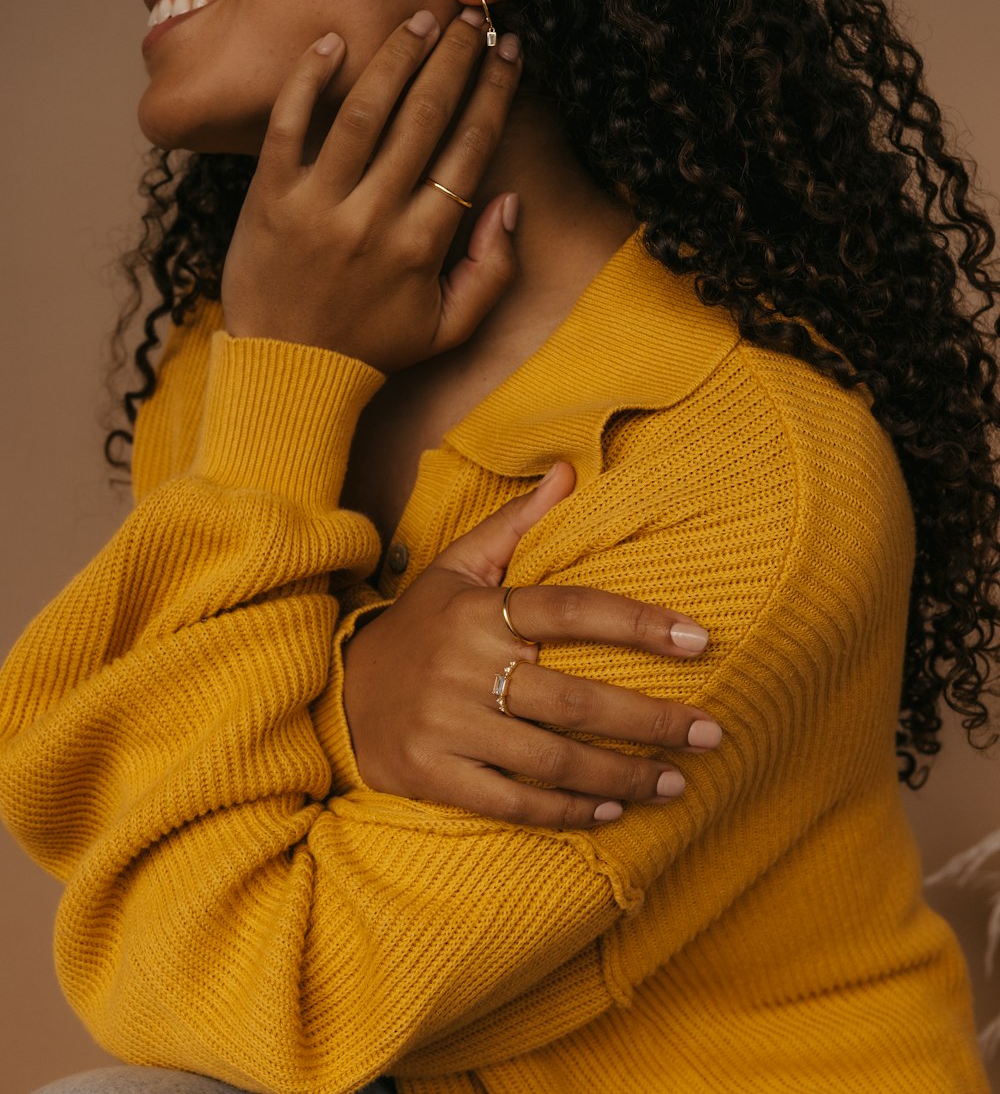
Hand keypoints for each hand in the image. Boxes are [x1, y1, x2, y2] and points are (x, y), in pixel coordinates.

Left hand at [221, 8, 522, 370]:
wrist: (286, 373)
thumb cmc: (372, 346)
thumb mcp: (449, 328)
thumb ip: (492, 270)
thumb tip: (510, 202)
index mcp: (423, 244)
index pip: (469, 148)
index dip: (494, 91)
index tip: (508, 51)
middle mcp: (375, 217)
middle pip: (424, 116)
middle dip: (454, 57)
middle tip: (471, 16)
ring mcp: (319, 204)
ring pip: (364, 111)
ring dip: (396, 56)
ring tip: (421, 18)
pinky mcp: (270, 198)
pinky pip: (289, 125)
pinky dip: (308, 80)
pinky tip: (331, 42)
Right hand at [343, 462, 721, 828]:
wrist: (340, 694)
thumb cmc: (419, 626)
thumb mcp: (457, 566)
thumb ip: (516, 524)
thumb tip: (570, 472)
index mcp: (479, 612)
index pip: (571, 611)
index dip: (638, 623)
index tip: (699, 639)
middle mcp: (465, 669)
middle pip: (574, 699)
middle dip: (651, 721)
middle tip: (711, 731)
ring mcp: (449, 727)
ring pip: (552, 760)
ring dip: (623, 775)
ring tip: (676, 781)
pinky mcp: (437, 777)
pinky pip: (515, 802)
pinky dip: (569, 811)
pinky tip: (613, 811)